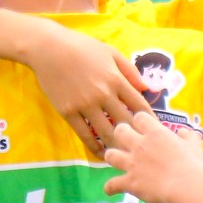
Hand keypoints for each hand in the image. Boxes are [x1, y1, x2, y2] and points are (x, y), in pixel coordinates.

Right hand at [33, 25, 151, 153]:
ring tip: (124, 155)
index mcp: (116, 79)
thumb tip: (147, 88)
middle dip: (136, 136)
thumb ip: (130, 71)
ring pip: (106, 133)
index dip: (149, 120)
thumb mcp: (110, 52)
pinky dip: (95, 147)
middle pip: (125, 122)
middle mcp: (103, 94)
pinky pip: (84, 135)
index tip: (154, 129)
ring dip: (116, 146)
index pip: (139, 105)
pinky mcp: (68, 112)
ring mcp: (85, 105)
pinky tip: (101, 154)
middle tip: (142, 149)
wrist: (48, 48)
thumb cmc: (81, 46)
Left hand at [103, 111, 202, 202]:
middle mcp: (140, 145)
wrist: (189, 187)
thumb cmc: (195, 164)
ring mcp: (133, 164)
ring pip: (111, 155)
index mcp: (156, 133)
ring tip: (115, 160)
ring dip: (112, 157)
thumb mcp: (195, 145)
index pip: (140, 117)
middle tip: (126, 140)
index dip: (140, 121)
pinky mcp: (130, 182)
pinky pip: (112, 184)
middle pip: (120, 131)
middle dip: (121, 134)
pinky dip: (110, 187)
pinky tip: (110, 190)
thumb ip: (188, 136)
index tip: (144, 127)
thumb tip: (183, 132)